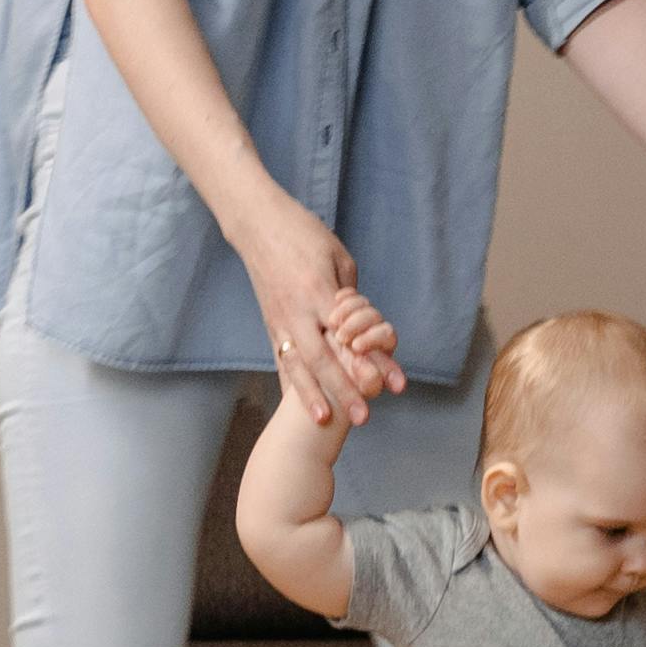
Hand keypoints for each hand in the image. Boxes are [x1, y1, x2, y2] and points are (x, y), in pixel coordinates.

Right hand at [234, 209, 401, 426]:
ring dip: (310, 395)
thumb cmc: (305, 235)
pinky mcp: (269, 322)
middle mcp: (296, 311)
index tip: (386, 384)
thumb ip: (351, 296)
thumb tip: (363, 326)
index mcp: (318, 291)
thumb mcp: (339, 259)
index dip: (366, 362)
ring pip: (295, 364)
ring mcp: (279, 319)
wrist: (259, 224)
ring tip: (323, 422)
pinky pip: (281, 358)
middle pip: (321, 359)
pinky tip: (293, 405)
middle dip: (342, 390)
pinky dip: (290, 382)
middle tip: (363, 417)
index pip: (346, 335)